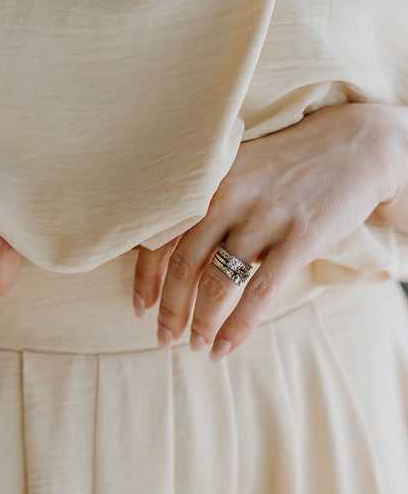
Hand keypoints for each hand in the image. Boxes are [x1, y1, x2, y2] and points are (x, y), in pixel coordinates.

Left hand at [132, 103, 405, 358]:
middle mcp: (228, 195)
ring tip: (197, 345)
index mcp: (206, 180)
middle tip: (164, 338)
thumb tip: (161, 259)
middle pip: (182, 265)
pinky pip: (258, 294)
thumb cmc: (284, 166)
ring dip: (201, 323)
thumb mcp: (235, 172)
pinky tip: (224, 347)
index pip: (160, 236)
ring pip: (216, 284)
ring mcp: (264, 216)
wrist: (354, 146)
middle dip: (170, 310)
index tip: (140, 308)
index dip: (144, 279)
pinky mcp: (299, 237)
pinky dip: (236, 327)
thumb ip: (202, 206)